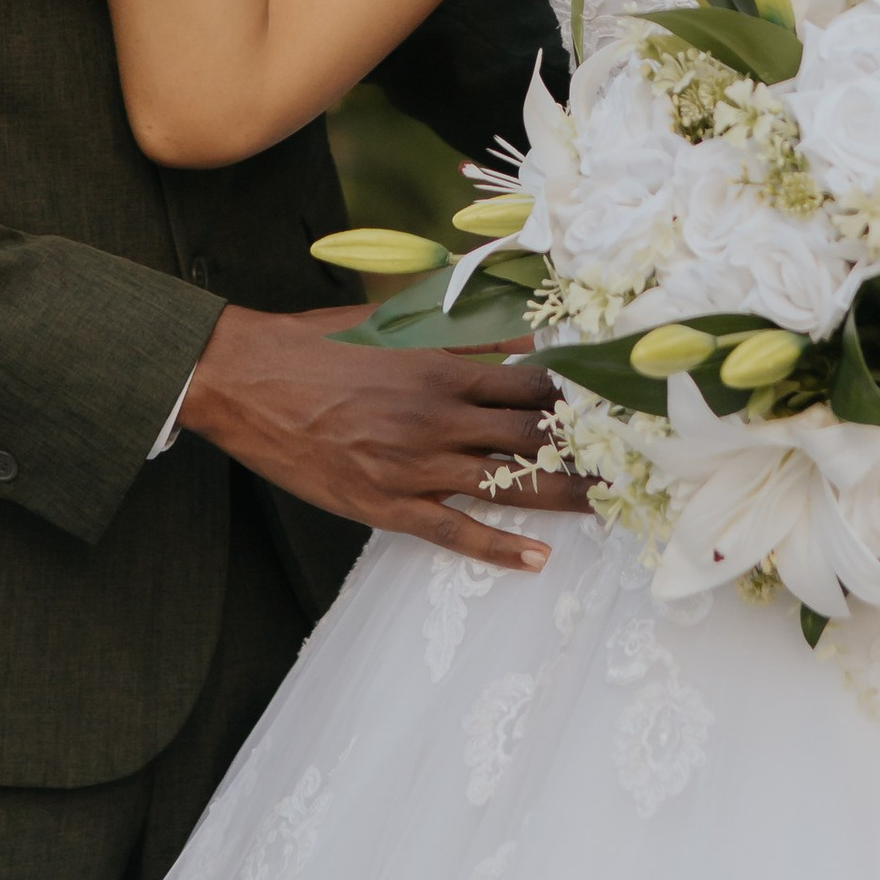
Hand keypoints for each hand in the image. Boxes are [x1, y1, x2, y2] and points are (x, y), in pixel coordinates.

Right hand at [180, 303, 589, 570]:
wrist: (244, 379)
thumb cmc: (314, 343)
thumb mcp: (388, 320)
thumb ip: (451, 324)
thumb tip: (510, 319)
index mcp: (441, 366)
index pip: (531, 381)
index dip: (578, 393)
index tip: (617, 400)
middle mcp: (438, 416)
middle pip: (531, 436)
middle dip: (586, 447)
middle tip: (635, 460)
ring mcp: (413, 465)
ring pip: (505, 485)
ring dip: (563, 497)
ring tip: (610, 506)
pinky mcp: (385, 504)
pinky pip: (454, 532)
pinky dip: (499, 548)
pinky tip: (537, 560)